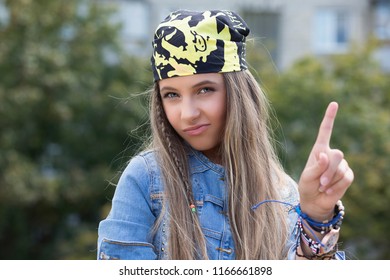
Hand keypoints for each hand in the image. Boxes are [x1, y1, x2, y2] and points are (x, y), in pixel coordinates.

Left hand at [298, 102, 353, 220]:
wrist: (315, 201)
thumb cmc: (307, 186)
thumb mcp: (307, 177)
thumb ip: (316, 167)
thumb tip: (325, 155)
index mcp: (319, 149)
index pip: (326, 130)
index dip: (330, 117)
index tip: (334, 104)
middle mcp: (331, 154)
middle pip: (337, 154)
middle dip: (328, 170)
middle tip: (319, 182)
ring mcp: (341, 164)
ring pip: (341, 168)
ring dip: (330, 181)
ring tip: (322, 186)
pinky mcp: (348, 175)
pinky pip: (346, 178)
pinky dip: (336, 187)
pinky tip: (328, 191)